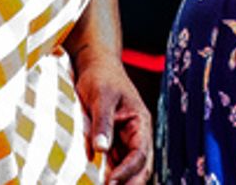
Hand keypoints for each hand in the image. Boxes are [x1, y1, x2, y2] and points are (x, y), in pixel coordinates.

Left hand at [72, 51, 151, 183]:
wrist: (94, 64)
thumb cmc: (101, 76)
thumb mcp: (102, 96)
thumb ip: (102, 123)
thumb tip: (100, 151)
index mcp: (140, 122)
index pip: (140, 153)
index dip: (127, 171)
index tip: (110, 183)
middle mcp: (136, 133)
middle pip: (140, 166)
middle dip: (130, 183)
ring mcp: (124, 138)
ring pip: (127, 167)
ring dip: (120, 182)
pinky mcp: (111, 140)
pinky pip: (113, 163)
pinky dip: (109, 175)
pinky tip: (98, 181)